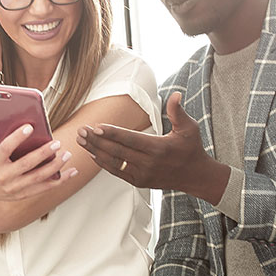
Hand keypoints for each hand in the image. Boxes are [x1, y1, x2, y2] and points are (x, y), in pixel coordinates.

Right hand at [0, 124, 75, 203]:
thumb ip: (7, 142)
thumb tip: (30, 128)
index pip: (5, 148)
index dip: (17, 137)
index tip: (29, 127)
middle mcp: (3, 177)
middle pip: (26, 164)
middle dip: (43, 153)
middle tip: (57, 143)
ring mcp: (13, 188)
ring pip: (38, 177)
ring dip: (55, 166)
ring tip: (67, 155)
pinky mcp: (22, 195)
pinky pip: (44, 188)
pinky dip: (60, 180)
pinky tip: (71, 172)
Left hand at [77, 91, 229, 202]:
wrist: (195, 176)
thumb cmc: (191, 148)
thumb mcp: (189, 128)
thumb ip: (178, 112)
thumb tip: (175, 94)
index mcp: (158, 148)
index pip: (130, 139)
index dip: (112, 133)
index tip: (96, 126)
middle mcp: (148, 163)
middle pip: (117, 151)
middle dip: (96, 140)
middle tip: (81, 130)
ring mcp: (142, 174)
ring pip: (113, 162)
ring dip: (95, 150)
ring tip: (81, 140)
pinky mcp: (138, 181)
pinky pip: (116, 172)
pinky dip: (103, 163)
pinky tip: (92, 153)